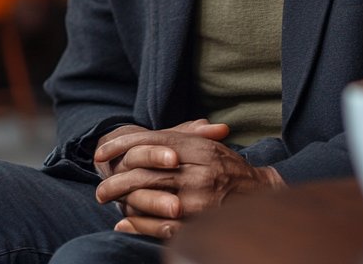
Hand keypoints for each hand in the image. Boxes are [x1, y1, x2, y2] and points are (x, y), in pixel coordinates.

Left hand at [94, 121, 283, 235]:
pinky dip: (139, 225)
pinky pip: (162, 225)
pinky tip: (123, 222)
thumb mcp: (207, 144)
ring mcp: (199, 198)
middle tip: (99, 187)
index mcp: (197, 148)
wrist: (263, 196)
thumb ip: (178, 137)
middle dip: (115, 179)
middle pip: (144, 171)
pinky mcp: (200, 222)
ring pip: (149, 196)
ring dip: (123, 200)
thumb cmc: (228, 167)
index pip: (149, 142)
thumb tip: (138, 142)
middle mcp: (197, 171)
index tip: (99, 153)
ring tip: (106, 200)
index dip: (119, 145)